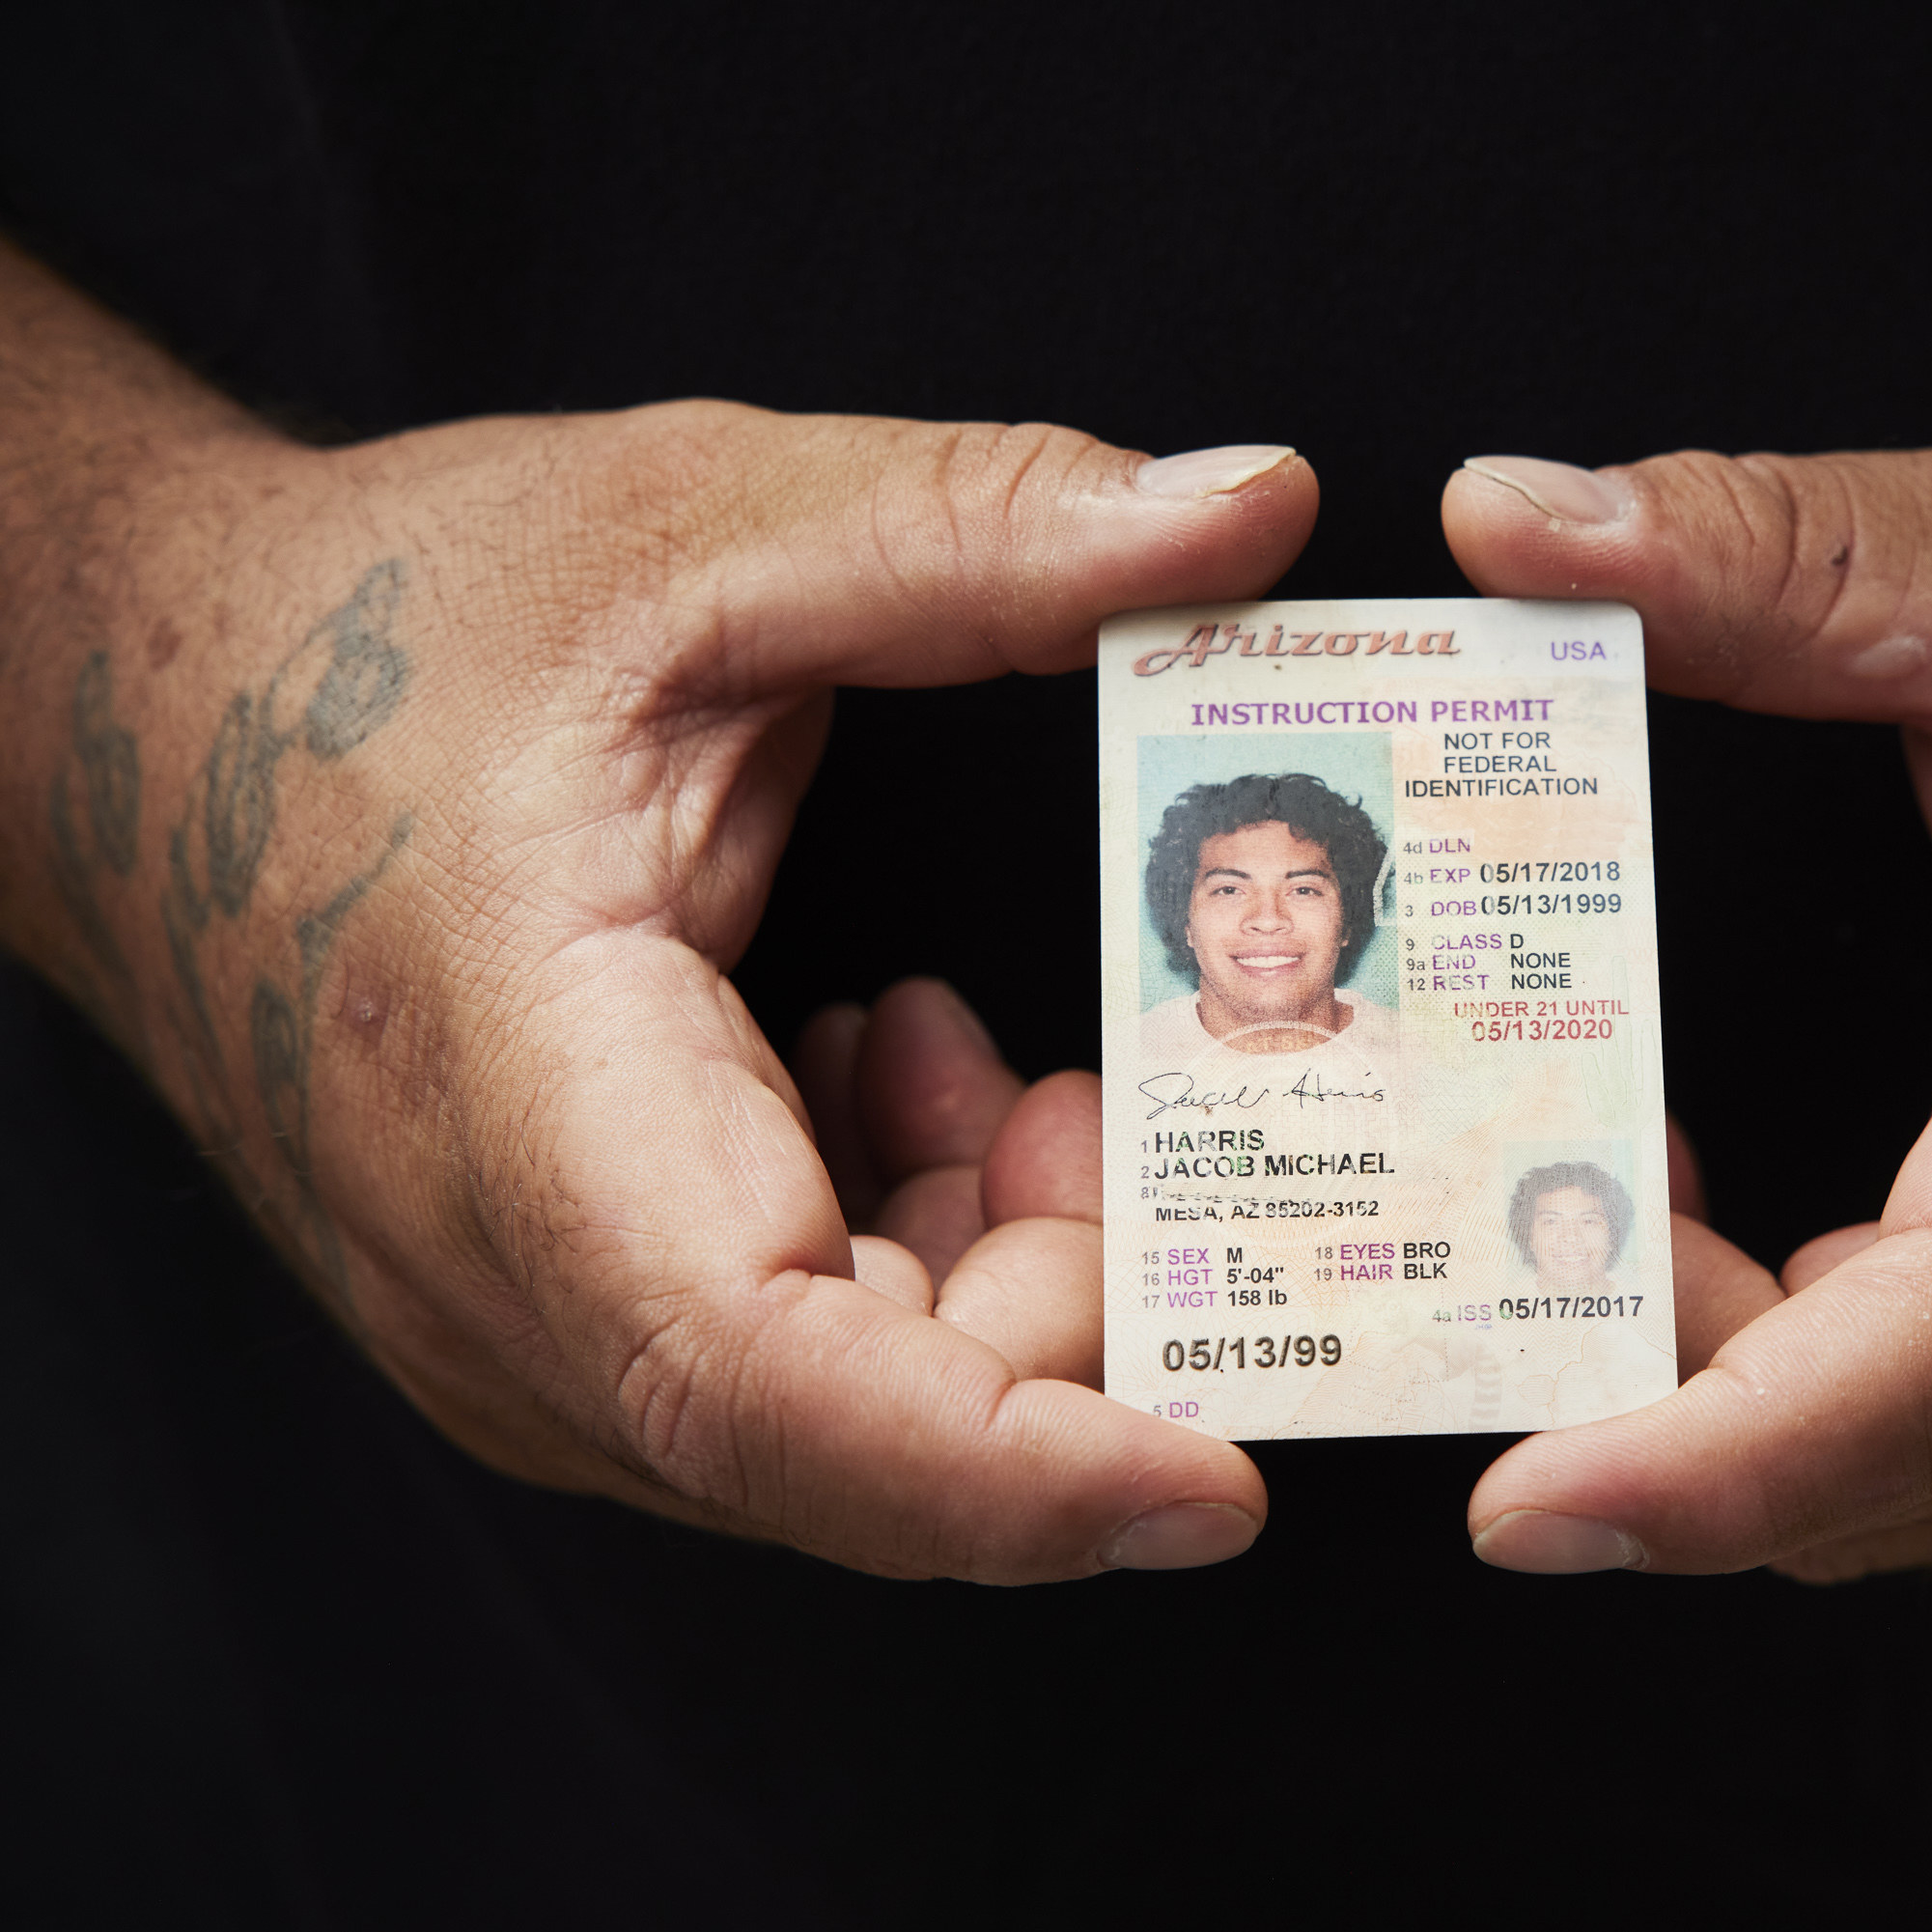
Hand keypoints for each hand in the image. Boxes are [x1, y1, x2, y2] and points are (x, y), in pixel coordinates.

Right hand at [43, 398, 1312, 1580]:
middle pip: (849, 1441)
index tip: (1217, 1479)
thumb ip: (980, 530)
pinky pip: (783, 1379)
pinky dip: (900, 1262)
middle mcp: (499, 1281)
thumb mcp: (698, 527)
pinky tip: (885, 1079)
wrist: (138, 708)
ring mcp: (510, 1331)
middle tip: (1115, 1104)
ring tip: (975, 1051)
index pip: (771, 1383)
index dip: (1012, 1468)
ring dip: (983, 1275)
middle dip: (1059, 1307)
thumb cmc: (383, 622)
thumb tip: (1253, 505)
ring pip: (831, 1435)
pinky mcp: (548, 1325)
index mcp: (525, 1092)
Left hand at [1443, 437, 1931, 1577]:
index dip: (1731, 1449)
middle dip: (1662, 1404)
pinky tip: (1722, 1240)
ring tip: (1595, 1202)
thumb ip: (1771, 554)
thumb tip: (1502, 519)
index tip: (1523, 1505)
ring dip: (1729, 1399)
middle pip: (1914, 1456)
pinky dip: (1815, 1385)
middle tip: (1488, 1233)